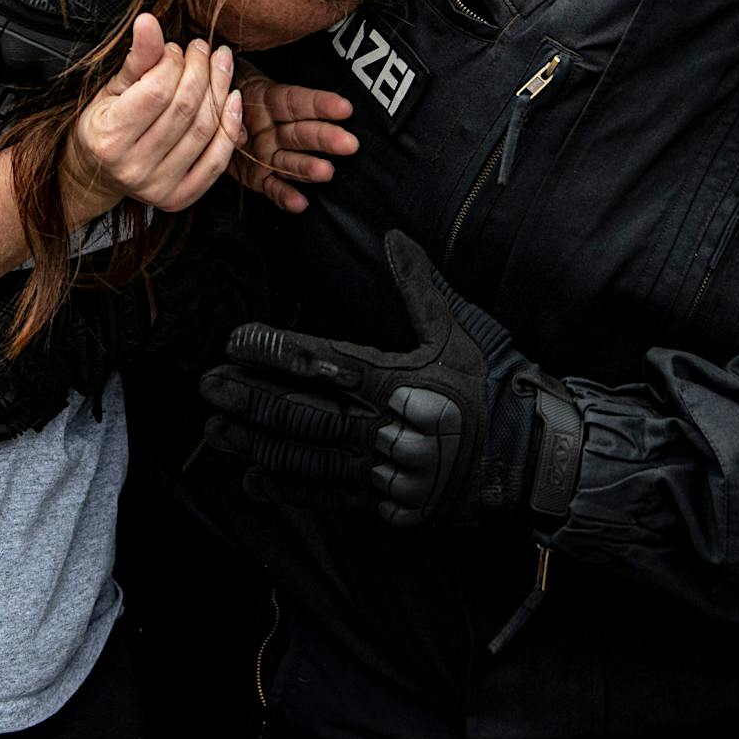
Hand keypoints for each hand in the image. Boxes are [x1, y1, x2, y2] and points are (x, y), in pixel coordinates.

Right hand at [64, 15, 243, 217]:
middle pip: (185, 109)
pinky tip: (233, 99)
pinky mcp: (179, 199)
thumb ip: (136, 58)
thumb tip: (149, 21)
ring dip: (220, 90)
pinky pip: (217, 161)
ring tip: (219, 65)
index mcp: (108, 137)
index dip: (174, 62)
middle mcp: (132, 167)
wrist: (97, 173)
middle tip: (203, 49)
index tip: (176, 49)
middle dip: (201, 70)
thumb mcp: (112, 88)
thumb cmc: (105, 124)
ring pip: (204, 130)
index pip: (157, 90)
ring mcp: (158, 187)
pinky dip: (230, 127)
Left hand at [199, 231, 581, 525]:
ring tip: (216, 430)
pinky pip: (330, 494)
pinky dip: (291, 489)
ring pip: (307, 454)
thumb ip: (420, 286)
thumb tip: (394, 238)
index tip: (236, 342)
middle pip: (301, 411)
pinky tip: (254, 481)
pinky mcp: (387, 500)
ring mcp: (381, 467)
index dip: (272, 352)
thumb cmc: (492, 387)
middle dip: (250, 398)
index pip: (318, 361)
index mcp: (392, 379)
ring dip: (256, 442)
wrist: (531, 459)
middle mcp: (379, 425)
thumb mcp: (459, 330)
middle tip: (208, 386)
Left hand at [229, 72, 357, 212]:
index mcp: (269, 100)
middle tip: (349, 144)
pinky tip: (300, 204)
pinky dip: (285, 196)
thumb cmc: (220, 92)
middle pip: (303, 133)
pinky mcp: (259, 177)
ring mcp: (269, 154)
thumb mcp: (222, 84)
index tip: (344, 108)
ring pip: (292, 162)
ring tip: (327, 173)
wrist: (204, 117)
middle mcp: (275, 129)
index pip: (299, 101)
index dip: (321, 104)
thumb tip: (238, 124)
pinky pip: (272, 187)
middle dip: (325, 139)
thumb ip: (229, 99)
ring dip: (309, 169)